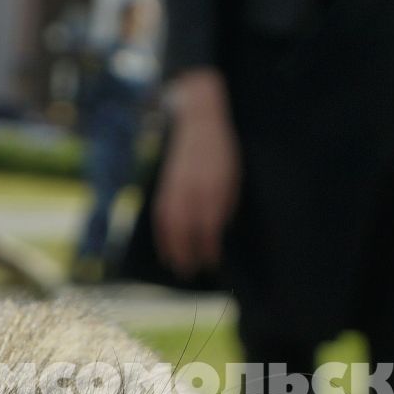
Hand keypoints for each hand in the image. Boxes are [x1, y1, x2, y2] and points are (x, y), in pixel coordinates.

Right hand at [154, 71, 240, 276]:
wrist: (198, 121)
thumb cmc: (222, 151)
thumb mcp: (233, 178)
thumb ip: (224, 205)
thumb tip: (216, 231)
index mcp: (214, 187)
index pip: (209, 226)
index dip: (209, 247)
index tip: (212, 262)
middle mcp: (192, 189)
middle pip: (186, 229)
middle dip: (188, 254)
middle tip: (192, 272)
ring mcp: (176, 186)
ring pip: (170, 224)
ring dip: (172, 248)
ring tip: (176, 266)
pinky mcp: (166, 184)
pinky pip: (161, 214)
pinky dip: (162, 233)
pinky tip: (166, 246)